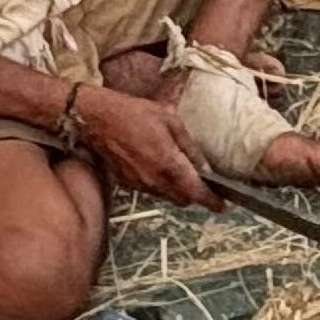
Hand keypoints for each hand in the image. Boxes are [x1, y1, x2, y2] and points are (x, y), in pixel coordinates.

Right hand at [71, 83, 213, 206]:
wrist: (96, 118)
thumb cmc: (134, 113)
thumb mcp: (170, 120)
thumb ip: (189, 146)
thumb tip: (204, 166)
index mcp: (169, 164)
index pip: (196, 193)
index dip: (212, 201)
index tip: (222, 205)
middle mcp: (155, 180)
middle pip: (183, 200)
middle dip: (194, 194)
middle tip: (200, 181)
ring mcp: (140, 184)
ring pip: (166, 196)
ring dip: (176, 189)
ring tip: (175, 168)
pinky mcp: (127, 184)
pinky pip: (150, 190)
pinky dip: (159, 184)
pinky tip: (155, 164)